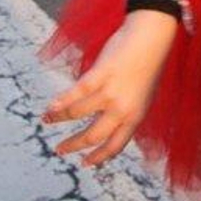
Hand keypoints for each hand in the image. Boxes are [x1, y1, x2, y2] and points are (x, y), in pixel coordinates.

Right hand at [42, 11, 178, 166]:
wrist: (153, 36)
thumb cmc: (147, 64)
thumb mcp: (143, 96)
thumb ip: (126, 113)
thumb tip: (106, 126)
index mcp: (136, 116)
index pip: (115, 146)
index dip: (98, 158)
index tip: (84, 164)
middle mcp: (124, 109)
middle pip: (93, 135)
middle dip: (73, 145)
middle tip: (59, 149)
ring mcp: (112, 92)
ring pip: (79, 113)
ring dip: (59, 118)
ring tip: (47, 118)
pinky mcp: (102, 74)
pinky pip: (76, 93)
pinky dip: (61, 101)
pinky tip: (51, 106)